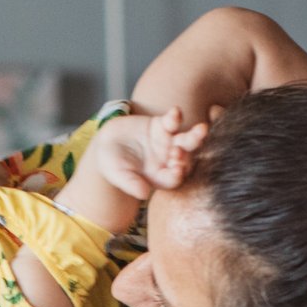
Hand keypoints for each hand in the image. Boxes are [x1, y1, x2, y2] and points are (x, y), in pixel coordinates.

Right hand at [91, 106, 207, 203]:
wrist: (105, 142)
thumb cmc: (111, 164)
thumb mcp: (118, 174)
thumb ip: (131, 183)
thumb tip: (142, 194)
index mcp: (160, 177)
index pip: (173, 179)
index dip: (176, 175)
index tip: (177, 171)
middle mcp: (168, 161)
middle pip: (185, 160)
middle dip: (187, 156)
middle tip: (181, 151)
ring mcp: (168, 143)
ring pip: (185, 140)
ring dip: (194, 136)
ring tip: (201, 129)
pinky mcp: (163, 125)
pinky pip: (172, 121)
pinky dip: (175, 116)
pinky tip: (175, 112)